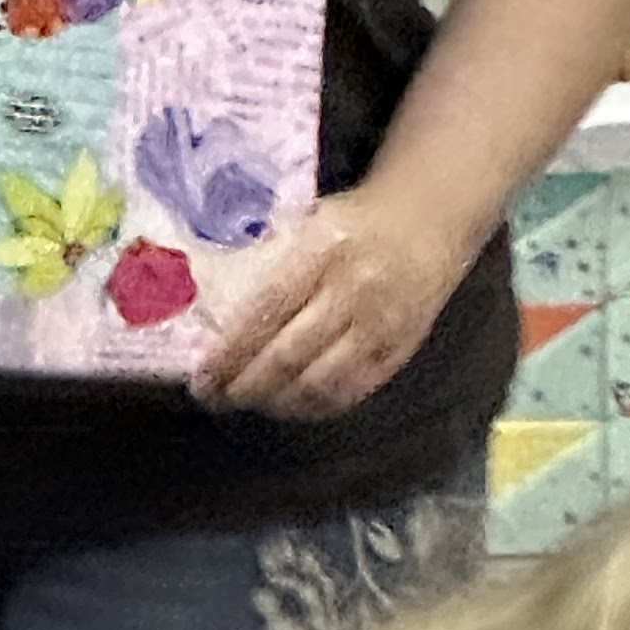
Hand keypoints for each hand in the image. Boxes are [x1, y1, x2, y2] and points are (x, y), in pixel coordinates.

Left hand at [195, 182, 487, 421]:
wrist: (428, 223)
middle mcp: (353, 291)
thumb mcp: (308, 221)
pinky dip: (313, 408)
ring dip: (275, 403)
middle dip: (243, 387)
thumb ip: (267, 257)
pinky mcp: (398, 352)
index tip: (201, 376)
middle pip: (288, 356)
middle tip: (213, 398)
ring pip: (318, 384)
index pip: (265, 311)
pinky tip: (288, 404)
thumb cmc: (353, 221)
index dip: (229, 353)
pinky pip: (350, 394)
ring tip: (246, 402)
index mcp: (323, 250)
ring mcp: (379, 327)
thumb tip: (206, 301)